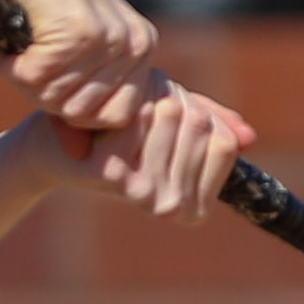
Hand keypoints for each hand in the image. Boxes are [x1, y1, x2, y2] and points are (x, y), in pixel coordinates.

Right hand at [0, 0, 158, 128]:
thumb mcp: (80, 40)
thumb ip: (89, 82)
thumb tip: (82, 149)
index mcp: (141, 46)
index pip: (118, 116)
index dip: (78, 111)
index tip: (53, 83)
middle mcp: (133, 44)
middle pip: (87, 113)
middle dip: (49, 97)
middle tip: (29, 65)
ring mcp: (108, 39)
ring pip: (59, 100)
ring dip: (29, 82)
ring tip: (20, 50)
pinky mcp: (78, 33)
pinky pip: (36, 80)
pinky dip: (13, 67)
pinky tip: (11, 41)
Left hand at [27, 75, 256, 222]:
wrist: (54, 146)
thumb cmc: (118, 135)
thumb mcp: (171, 127)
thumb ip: (212, 128)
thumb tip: (249, 138)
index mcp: (190, 203)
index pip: (224, 141)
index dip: (202, 118)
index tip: (173, 125)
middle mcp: (168, 203)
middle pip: (198, 123)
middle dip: (174, 104)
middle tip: (144, 114)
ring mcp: (140, 191)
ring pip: (171, 113)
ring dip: (151, 100)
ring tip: (130, 117)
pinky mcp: (110, 171)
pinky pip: (140, 114)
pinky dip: (128, 101)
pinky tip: (111, 118)